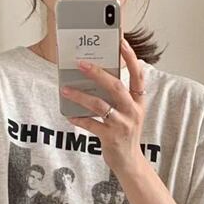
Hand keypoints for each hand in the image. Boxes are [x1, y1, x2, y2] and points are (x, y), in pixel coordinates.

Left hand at [61, 37, 146, 176]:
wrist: (130, 163)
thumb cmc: (125, 134)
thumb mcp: (128, 113)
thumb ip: (118, 97)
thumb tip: (94, 77)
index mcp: (138, 102)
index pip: (138, 75)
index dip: (130, 57)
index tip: (121, 40)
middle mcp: (133, 112)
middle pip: (116, 87)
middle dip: (98, 73)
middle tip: (80, 63)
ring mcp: (122, 125)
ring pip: (100, 105)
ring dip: (81, 95)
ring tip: (65, 89)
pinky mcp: (111, 138)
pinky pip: (91, 125)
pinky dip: (78, 119)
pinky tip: (69, 114)